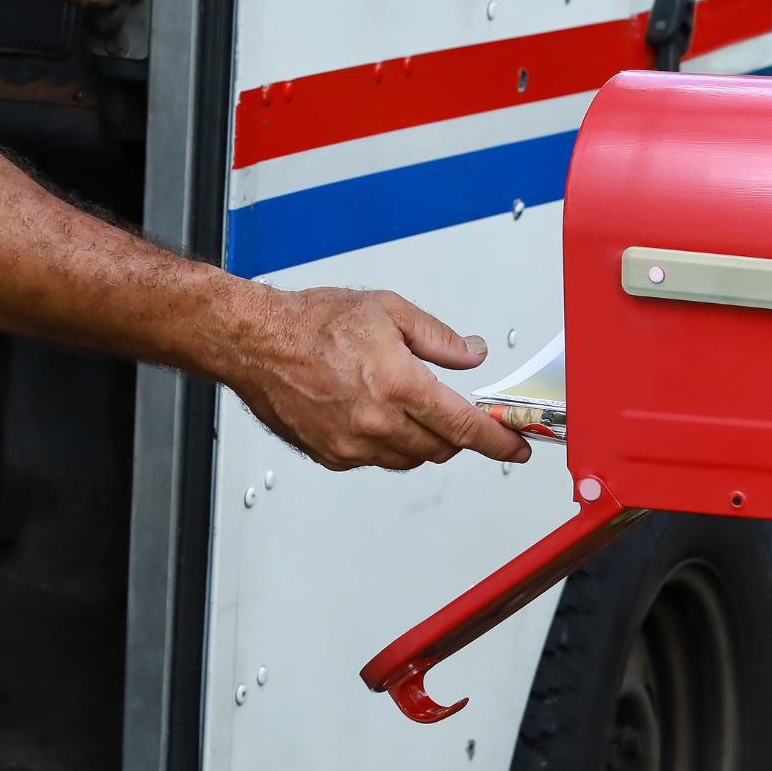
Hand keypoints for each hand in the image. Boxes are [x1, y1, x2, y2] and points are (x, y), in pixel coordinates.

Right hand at [223, 287, 531, 471]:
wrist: (256, 342)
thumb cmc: (310, 322)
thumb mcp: (387, 310)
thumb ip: (437, 338)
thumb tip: (471, 353)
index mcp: (397, 383)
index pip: (464, 426)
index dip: (498, 441)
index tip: (516, 448)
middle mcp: (376, 421)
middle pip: (441, 448)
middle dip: (455, 434)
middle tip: (453, 412)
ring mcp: (352, 444)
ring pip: (410, 459)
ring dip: (421, 440)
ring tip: (403, 405)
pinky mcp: (332, 455)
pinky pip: (376, 460)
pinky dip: (386, 443)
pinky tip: (372, 414)